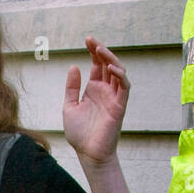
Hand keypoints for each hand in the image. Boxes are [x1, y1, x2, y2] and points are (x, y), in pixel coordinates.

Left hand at [63, 37, 129, 164]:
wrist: (88, 153)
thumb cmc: (79, 134)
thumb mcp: (69, 107)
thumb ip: (72, 88)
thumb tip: (74, 66)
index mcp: (93, 89)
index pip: (96, 65)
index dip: (93, 51)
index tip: (87, 40)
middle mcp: (105, 91)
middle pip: (107, 64)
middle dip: (101, 50)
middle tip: (92, 41)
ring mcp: (113, 97)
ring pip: (118, 71)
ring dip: (111, 59)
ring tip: (99, 50)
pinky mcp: (120, 105)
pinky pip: (124, 86)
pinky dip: (120, 75)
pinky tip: (111, 68)